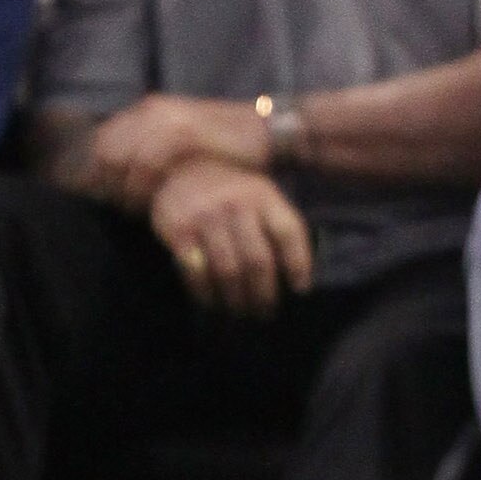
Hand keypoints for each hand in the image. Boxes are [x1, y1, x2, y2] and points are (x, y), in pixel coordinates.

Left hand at [85, 94, 269, 210]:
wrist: (264, 130)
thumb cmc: (222, 145)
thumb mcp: (181, 143)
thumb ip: (149, 155)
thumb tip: (114, 183)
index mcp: (148, 110)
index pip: (101, 142)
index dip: (97, 174)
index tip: (108, 201)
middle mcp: (151, 109)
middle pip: (103, 151)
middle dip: (106, 184)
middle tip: (123, 209)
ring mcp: (166, 118)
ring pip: (118, 157)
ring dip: (122, 188)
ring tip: (138, 210)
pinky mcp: (183, 132)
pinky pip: (145, 163)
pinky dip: (142, 186)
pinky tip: (154, 203)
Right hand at [150, 159, 313, 316]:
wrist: (184, 168)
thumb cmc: (232, 191)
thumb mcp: (260, 192)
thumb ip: (277, 223)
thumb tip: (296, 274)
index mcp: (263, 195)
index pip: (288, 232)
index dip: (298, 264)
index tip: (300, 290)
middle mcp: (237, 205)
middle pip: (258, 260)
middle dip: (264, 294)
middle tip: (265, 312)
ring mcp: (207, 218)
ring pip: (229, 272)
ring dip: (237, 300)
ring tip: (241, 312)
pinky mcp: (180, 231)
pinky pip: (197, 273)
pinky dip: (207, 294)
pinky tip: (213, 302)